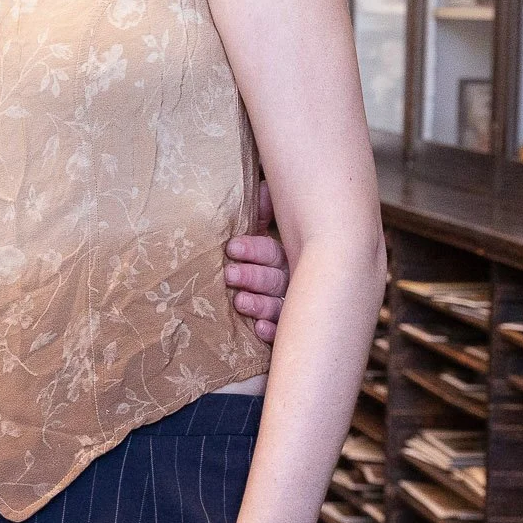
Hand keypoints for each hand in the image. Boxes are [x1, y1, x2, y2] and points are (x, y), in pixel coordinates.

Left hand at [225, 181, 288, 342]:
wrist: (275, 298)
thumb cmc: (256, 261)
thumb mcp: (256, 237)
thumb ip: (262, 212)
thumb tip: (263, 188)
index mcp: (284, 258)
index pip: (272, 252)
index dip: (254, 250)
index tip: (232, 247)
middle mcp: (291, 283)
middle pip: (276, 279)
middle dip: (253, 276)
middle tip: (230, 274)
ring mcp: (291, 310)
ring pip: (280, 306)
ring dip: (260, 303)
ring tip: (240, 301)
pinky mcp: (284, 334)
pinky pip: (281, 334)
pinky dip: (271, 331)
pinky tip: (260, 328)